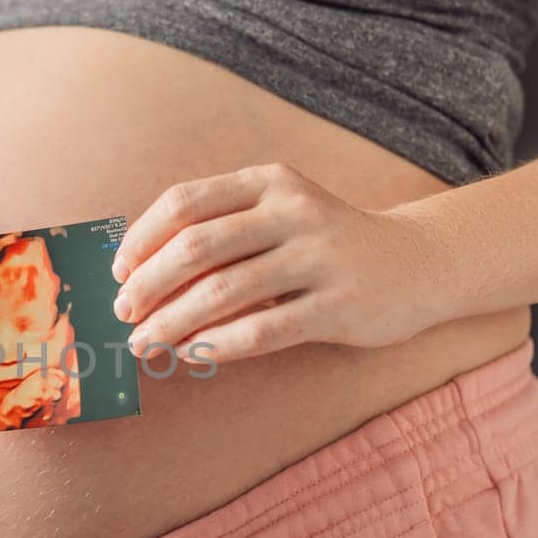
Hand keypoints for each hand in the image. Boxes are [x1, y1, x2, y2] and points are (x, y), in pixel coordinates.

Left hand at [112, 164, 447, 362]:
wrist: (419, 263)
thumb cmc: (327, 244)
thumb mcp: (280, 214)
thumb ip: (224, 230)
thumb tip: (140, 272)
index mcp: (269, 182)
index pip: (184, 201)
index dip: (141, 239)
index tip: (118, 272)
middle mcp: (293, 212)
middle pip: (195, 246)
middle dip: (147, 284)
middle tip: (124, 313)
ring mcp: (318, 258)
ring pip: (222, 292)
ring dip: (171, 322)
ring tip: (145, 343)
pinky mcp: (338, 306)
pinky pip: (261, 330)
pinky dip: (216, 346)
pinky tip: (192, 355)